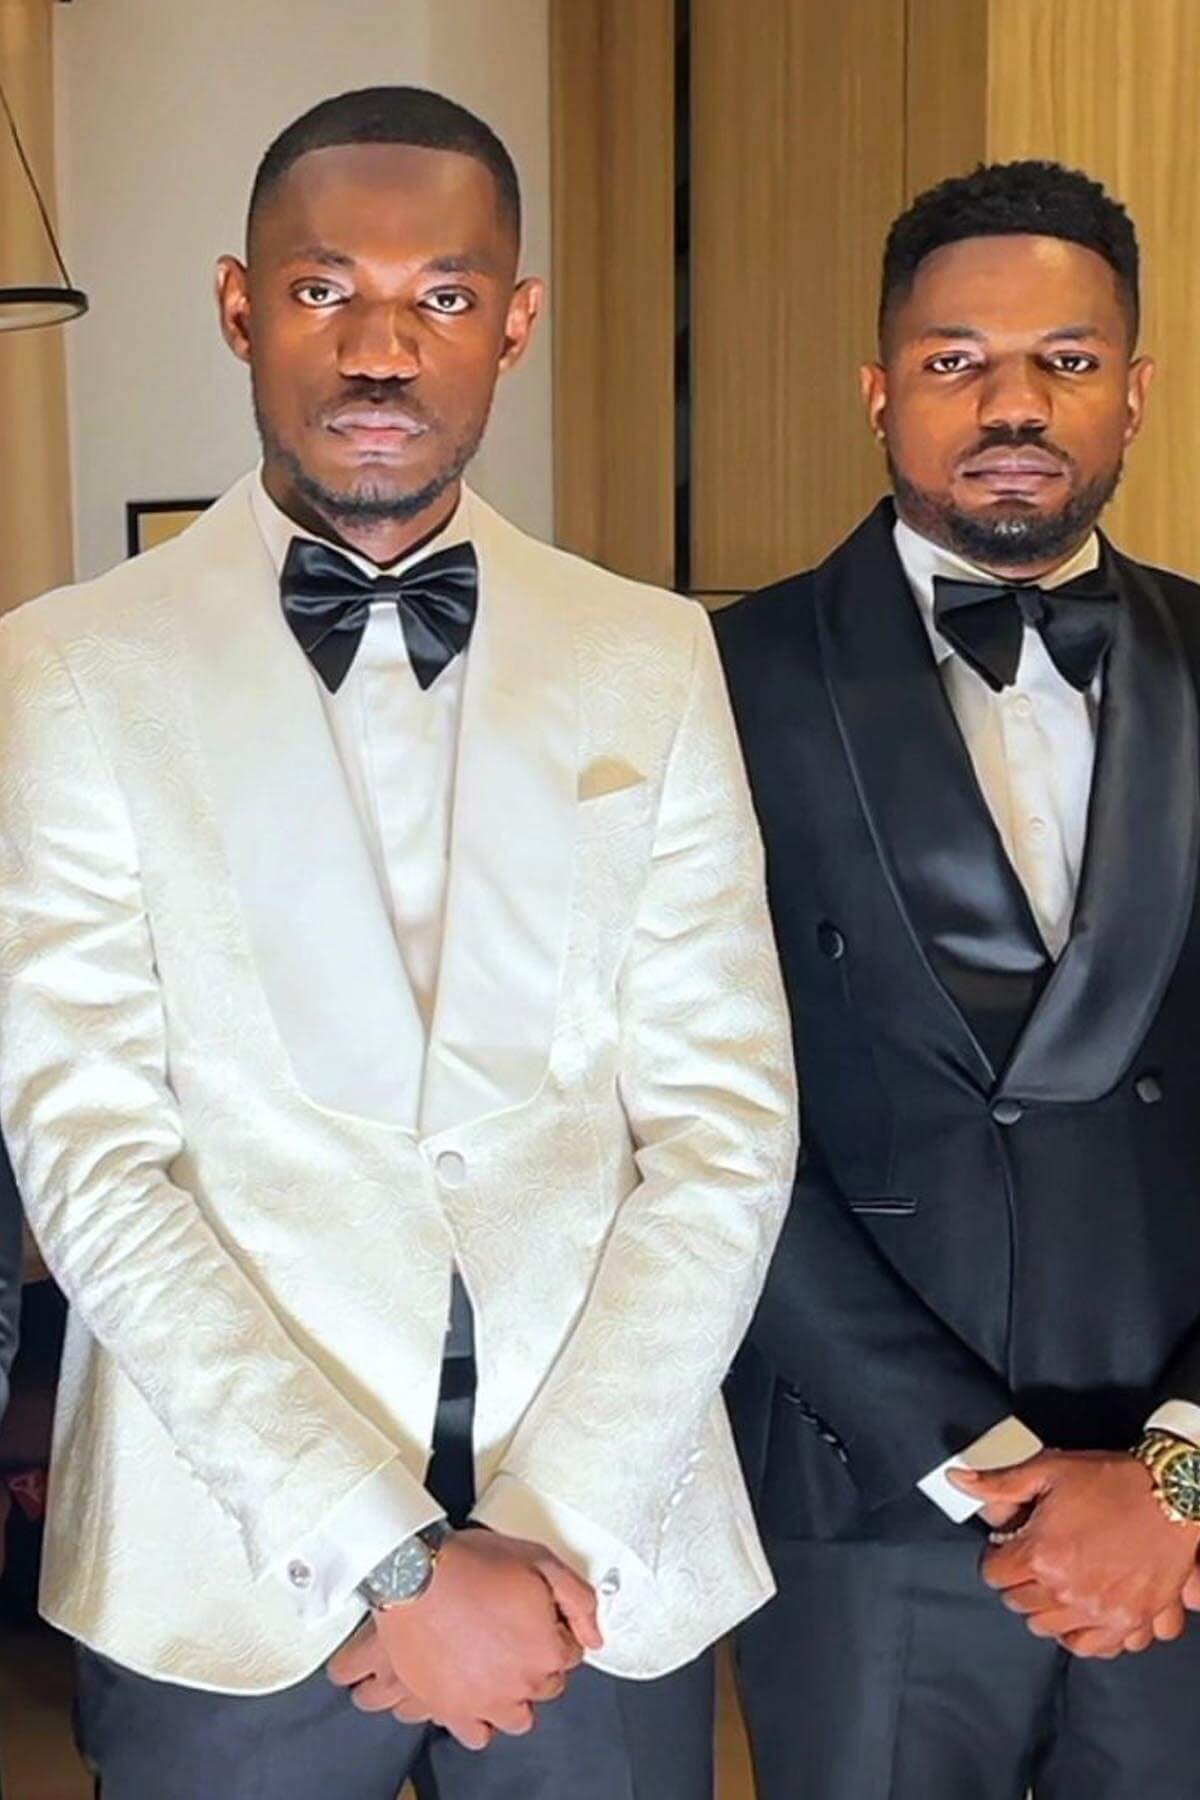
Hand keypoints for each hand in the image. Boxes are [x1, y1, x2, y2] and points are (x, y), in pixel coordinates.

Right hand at [327, 1529, 600, 1747]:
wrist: (412, 1575)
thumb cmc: (470, 1564)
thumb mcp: (540, 1561)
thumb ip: (579, 1599)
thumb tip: (595, 1634)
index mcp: (546, 1649)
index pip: (570, 1653)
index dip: (555, 1631)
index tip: (538, 1619)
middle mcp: (520, 1683)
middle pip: (546, 1684)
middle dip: (536, 1660)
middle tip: (513, 1634)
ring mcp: (485, 1701)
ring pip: (517, 1716)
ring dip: (514, 1694)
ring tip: (497, 1666)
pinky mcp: (451, 1709)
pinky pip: (477, 1735)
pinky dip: (480, 1720)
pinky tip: (476, 1694)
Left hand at [953, 1450, 1199, 1654]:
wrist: (1172, 1495)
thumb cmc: (1112, 1481)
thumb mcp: (1049, 1469)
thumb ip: (999, 1483)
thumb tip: (957, 1481)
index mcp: (1042, 1554)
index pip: (994, 1575)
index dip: (997, 1557)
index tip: (1007, 1548)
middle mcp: (1068, 1591)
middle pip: (1019, 1604)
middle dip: (1018, 1582)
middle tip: (1031, 1562)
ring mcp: (1100, 1612)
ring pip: (1050, 1629)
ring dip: (1046, 1608)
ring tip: (1056, 1583)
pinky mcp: (1130, 1622)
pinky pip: (1093, 1647)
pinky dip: (1082, 1634)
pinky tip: (1081, 1612)